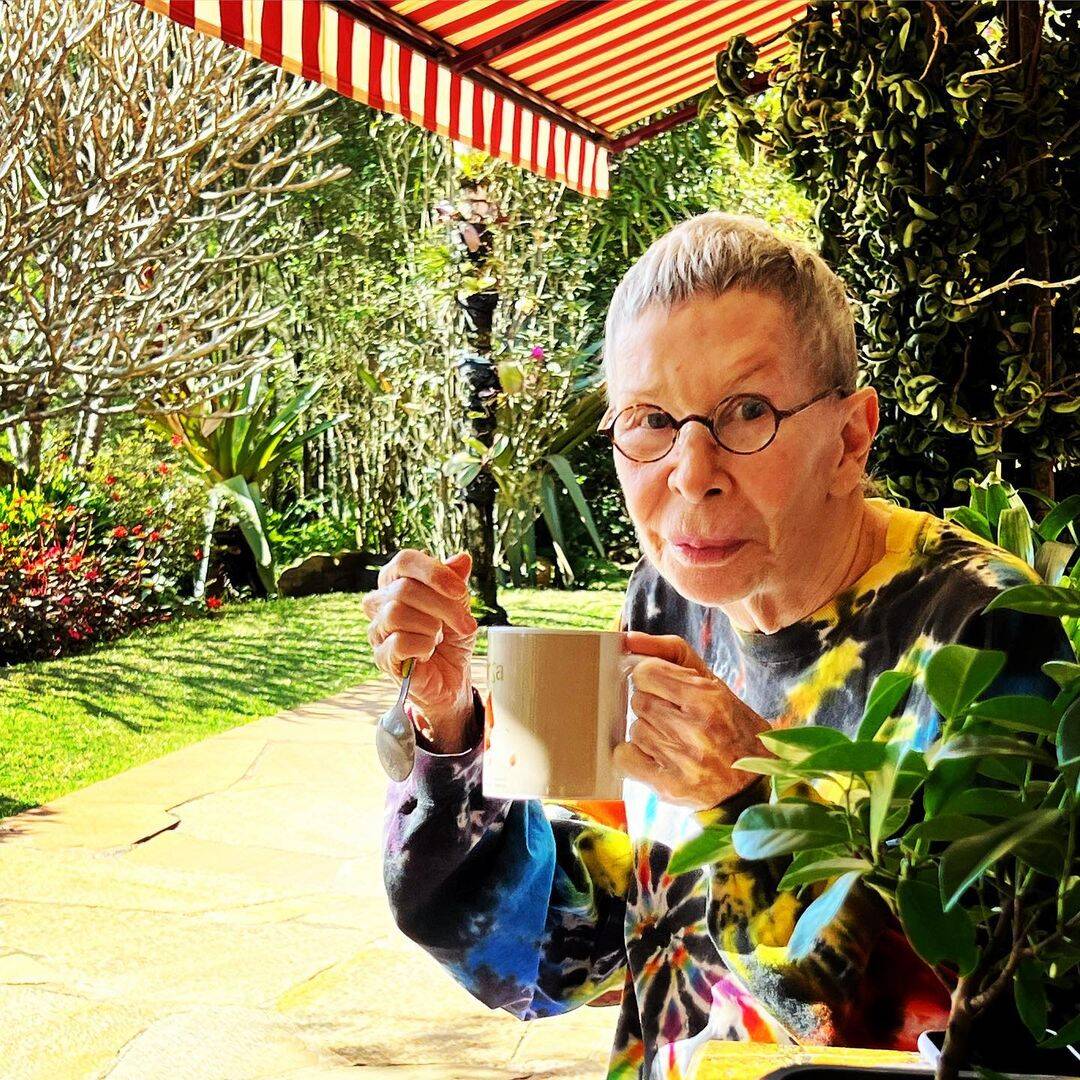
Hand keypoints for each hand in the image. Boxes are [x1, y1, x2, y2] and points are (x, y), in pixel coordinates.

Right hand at [362, 549, 478, 747]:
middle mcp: (379, 602)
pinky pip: (399, 642)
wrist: (452, 678)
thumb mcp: (460, 607)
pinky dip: (423, 646)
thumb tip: (462, 558)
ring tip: (439, 638)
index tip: (461, 591)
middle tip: (465, 624)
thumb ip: (456, 583)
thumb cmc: (451, 638)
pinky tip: (428, 653)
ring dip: (430, 627)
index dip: (433, 571)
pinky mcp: (381, 657)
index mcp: (396, 582)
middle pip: (404, 588)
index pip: (404, 561)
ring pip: (396, 613)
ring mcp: (377, 630)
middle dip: (444, 607)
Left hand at [613, 631, 771, 809]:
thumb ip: (672, 652)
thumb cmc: (732, 727)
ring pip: (634, 729)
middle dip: (652, 705)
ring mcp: (682, 760)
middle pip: (638, 701)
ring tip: (674, 740)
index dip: (651, 678)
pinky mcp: (668, 786)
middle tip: (674, 717)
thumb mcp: (714, 683)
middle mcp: (695, 729)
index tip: (663, 687)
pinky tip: (658, 756)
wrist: (752, 784)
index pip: (646, 673)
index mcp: (708, 698)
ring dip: (648, 732)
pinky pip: (625, 758)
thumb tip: (629, 640)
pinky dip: (635, 755)